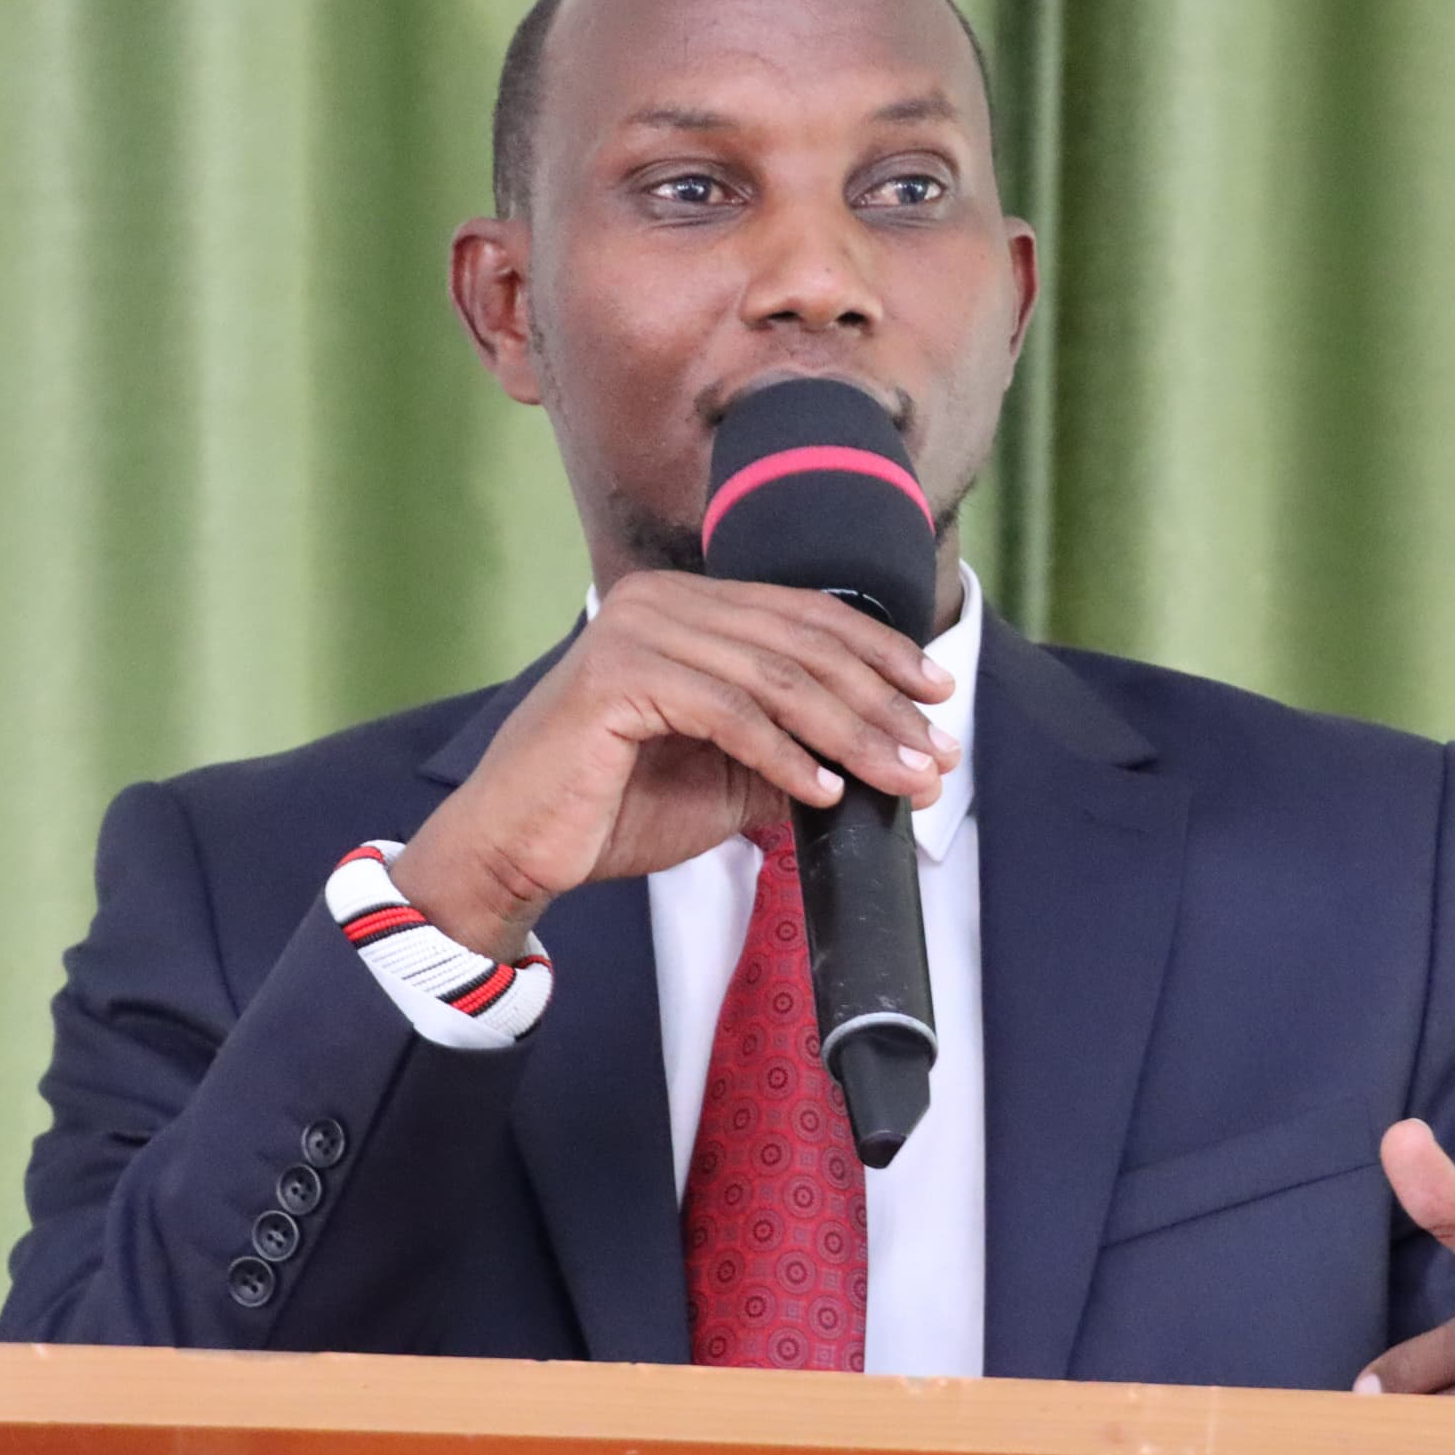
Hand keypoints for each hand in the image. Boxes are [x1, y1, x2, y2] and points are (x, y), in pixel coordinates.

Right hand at [392, 571, 960, 959]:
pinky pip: (728, 712)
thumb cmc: (609, 809)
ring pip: (776, 677)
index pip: (805, 616)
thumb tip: (887, 753)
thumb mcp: (726, 776)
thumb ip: (793, 749)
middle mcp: (661, 602)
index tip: (938, 694)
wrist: (515, 851)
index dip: (881, 653)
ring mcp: (635, 632)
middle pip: (802, 644)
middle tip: (935, 751)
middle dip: (881, 702)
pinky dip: (784, 754)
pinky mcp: (615, 679)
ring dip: (851, 732)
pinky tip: (823, 791)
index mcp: (686, 607)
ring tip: (902, 777)